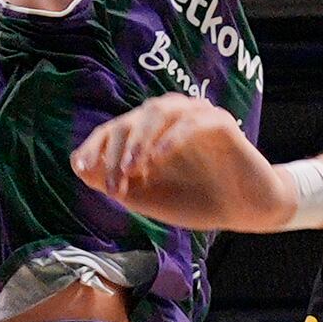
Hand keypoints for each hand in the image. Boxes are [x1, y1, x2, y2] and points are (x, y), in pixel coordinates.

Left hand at [72, 92, 292, 229]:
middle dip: (116, 151)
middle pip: (132, 118)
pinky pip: (193, 121)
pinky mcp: (221, 123)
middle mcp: (170, 118)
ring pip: (160, 110)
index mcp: (149, 132)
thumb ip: (116, 182)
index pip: (114, 129)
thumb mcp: (147, 197)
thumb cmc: (195, 200)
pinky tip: (158, 159)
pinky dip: (172, 138)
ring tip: (131, 168)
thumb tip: (78, 166)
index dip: (95, 146)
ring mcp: (196, 116)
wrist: (244, 211)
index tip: (81, 169)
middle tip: (113, 185)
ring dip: (140, 139)